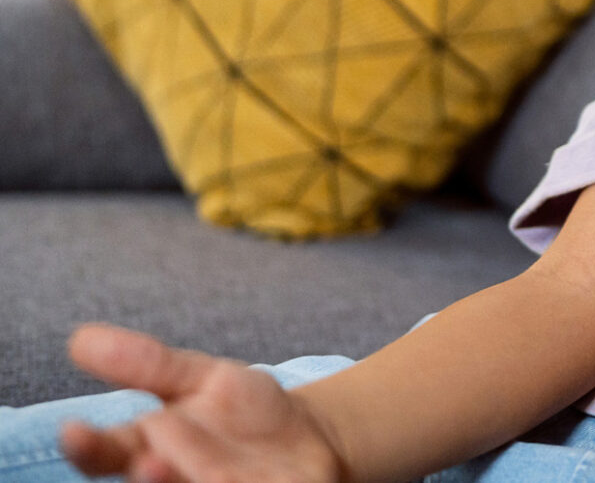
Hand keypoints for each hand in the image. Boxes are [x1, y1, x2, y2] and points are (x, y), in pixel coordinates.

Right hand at [60, 324, 346, 482]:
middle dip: (150, 478)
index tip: (73, 431)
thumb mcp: (198, 378)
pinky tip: (265, 480)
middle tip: (148, 463)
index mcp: (149, 449)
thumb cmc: (241, 411)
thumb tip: (81, 338)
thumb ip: (147, 365)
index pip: (106, 452)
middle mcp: (177, 478)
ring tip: (215, 474)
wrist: (309, 436)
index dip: (89, 446)